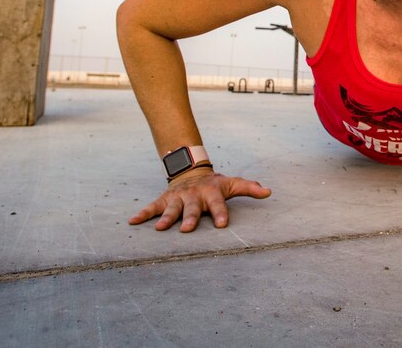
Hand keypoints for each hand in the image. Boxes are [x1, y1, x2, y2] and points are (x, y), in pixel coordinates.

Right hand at [129, 167, 271, 232]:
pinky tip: (132, 222)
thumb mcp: (232, 184)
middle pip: (192, 208)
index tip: (222, 225)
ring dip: (165, 218)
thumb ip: (249, 188)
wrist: (191, 171)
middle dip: (189, 218)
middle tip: (186, 229)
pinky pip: (152, 207)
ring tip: (159, 229)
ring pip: (171, 209)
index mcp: (211, 193)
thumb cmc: (215, 184)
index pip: (218, 205)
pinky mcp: (164, 200)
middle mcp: (194, 195)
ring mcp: (177, 198)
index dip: (220, 214)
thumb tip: (269, 192)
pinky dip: (142, 214)